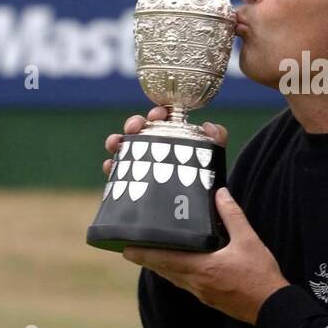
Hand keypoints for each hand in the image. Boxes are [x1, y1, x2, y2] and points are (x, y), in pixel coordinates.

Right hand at [103, 109, 227, 175]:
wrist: (198, 215)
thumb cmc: (204, 182)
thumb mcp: (212, 159)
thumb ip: (218, 140)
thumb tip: (208, 126)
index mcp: (174, 137)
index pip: (164, 119)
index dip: (158, 112)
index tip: (157, 115)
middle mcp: (156, 148)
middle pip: (140, 129)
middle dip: (134, 123)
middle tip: (134, 127)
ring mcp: (143, 165)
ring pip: (125, 147)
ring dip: (117, 140)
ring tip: (115, 143)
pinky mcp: (133, 182)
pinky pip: (117, 171)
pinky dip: (111, 165)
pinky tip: (110, 166)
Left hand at [122, 186, 289, 325]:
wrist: (272, 307)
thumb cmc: (260, 274)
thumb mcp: (249, 240)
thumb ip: (232, 216)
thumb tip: (221, 193)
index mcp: (202, 268)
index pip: (165, 260)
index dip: (144, 254)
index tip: (125, 249)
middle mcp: (196, 283)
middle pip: (164, 270)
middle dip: (147, 260)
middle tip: (130, 249)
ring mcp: (201, 293)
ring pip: (174, 278)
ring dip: (161, 267)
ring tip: (150, 255)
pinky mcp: (209, 298)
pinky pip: (185, 284)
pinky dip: (175, 273)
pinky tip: (179, 266)